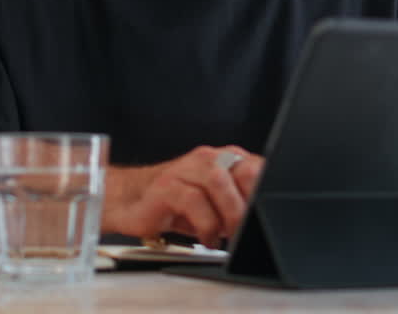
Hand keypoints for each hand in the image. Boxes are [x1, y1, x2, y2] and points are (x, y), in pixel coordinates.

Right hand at [103, 145, 263, 247]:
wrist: (130, 202)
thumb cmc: (176, 205)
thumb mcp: (215, 205)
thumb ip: (239, 206)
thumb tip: (264, 222)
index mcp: (225, 160)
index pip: (258, 168)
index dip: (266, 193)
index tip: (267, 216)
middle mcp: (207, 159)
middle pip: (243, 171)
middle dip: (250, 204)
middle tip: (249, 229)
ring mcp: (186, 170)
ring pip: (218, 181)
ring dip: (230, 214)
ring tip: (229, 236)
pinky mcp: (167, 186)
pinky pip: (192, 200)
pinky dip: (205, 224)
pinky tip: (206, 238)